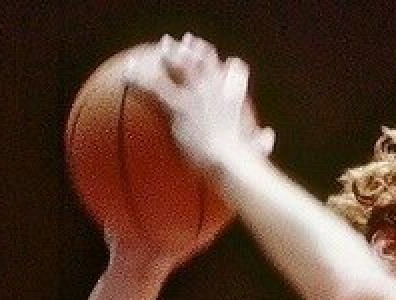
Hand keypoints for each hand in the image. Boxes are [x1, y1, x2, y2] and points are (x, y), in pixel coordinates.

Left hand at [126, 33, 273, 171]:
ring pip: (179, 65)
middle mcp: (215, 88)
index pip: (234, 69)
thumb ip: (262, 140)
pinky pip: (153, 88)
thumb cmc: (244, 160)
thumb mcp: (258, 147)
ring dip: (169, 55)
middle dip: (195, 49)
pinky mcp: (177, 106)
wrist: (230, 162)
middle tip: (185, 42)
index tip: (224, 61)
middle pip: (204, 59)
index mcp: (234, 96)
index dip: (228, 64)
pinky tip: (126, 75)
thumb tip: (269, 136)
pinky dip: (138, 79)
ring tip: (160, 49)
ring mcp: (195, 94)